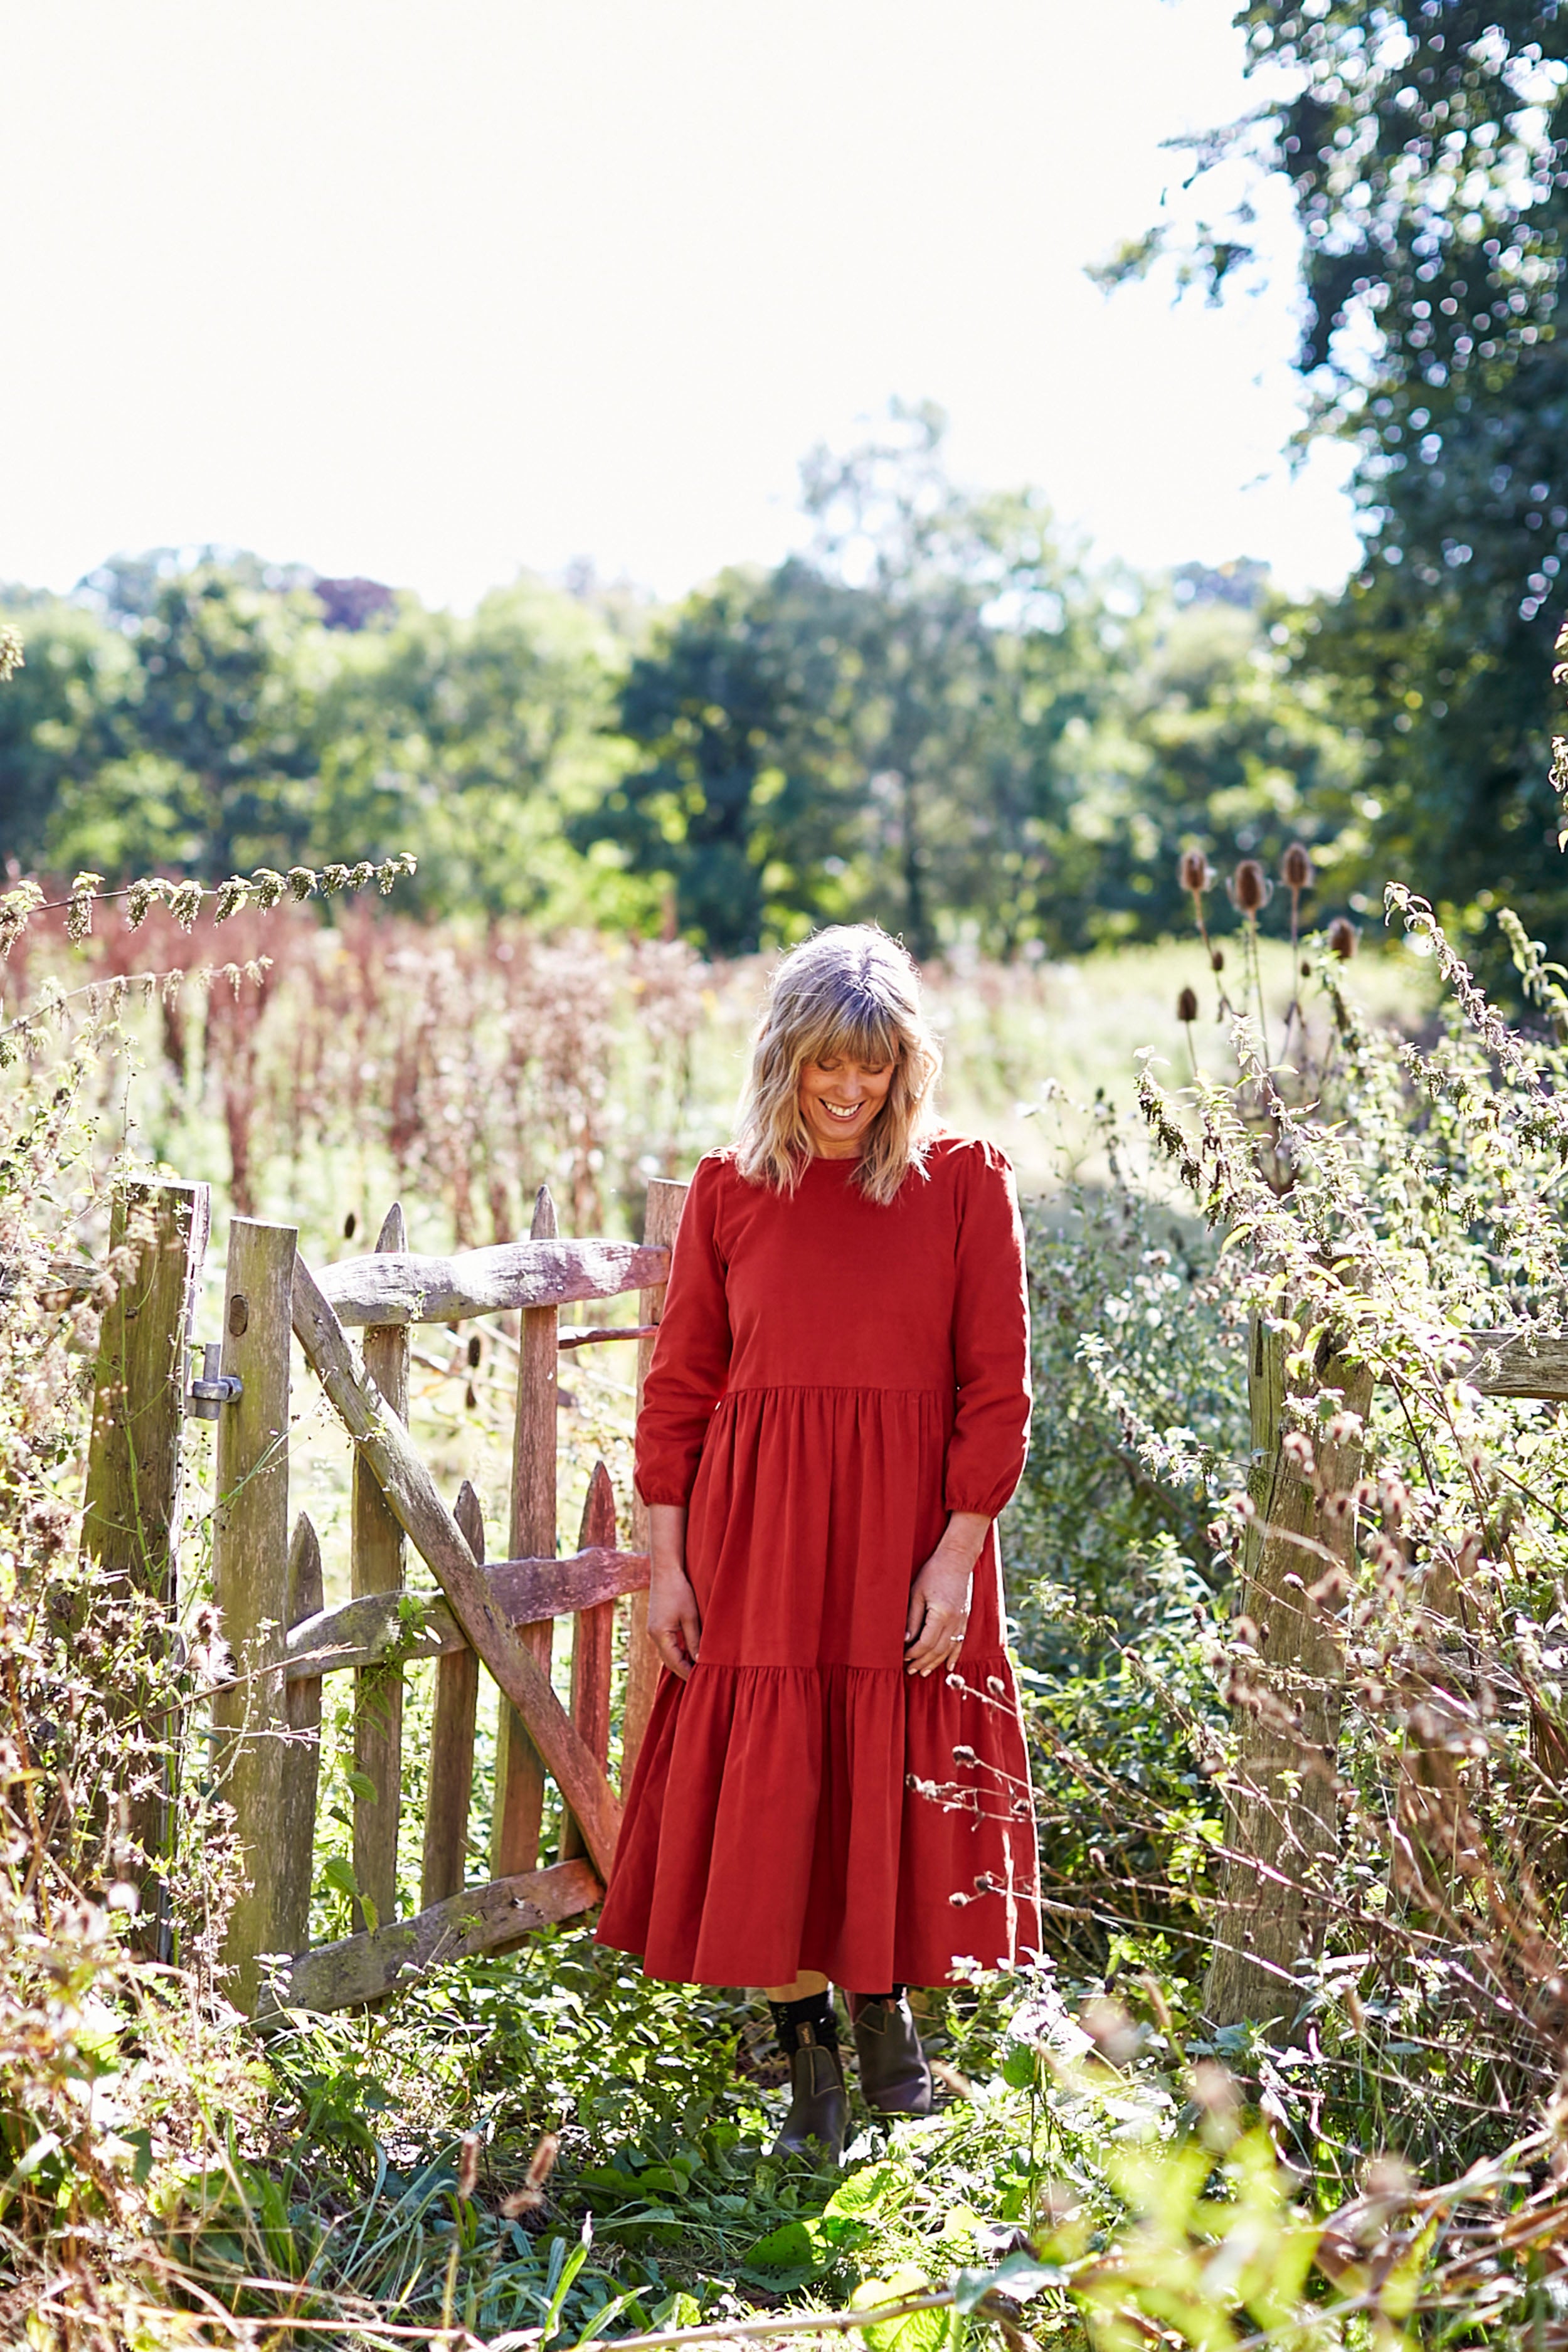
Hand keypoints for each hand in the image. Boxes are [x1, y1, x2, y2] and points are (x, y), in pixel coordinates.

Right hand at [646, 1504, 701, 1678]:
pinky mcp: (657, 1623)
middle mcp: (653, 1635)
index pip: (675, 1663)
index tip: (702, 1681)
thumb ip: (695, 1640)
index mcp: (660, 1635)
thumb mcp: (690, 1617)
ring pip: (668, 1653)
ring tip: (697, 1669)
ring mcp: (653, 1629)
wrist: (666, 1569)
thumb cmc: (679, 1590)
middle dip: (684, 1671)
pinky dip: (678, 1651)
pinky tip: (690, 1652)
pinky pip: (667, 1644)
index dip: (688, 1673)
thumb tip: (700, 1660)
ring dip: (681, 1661)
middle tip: (701, 1680)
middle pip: (669, 1661)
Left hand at [904, 1516, 985, 1676]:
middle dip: (922, 1662)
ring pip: (948, 1650)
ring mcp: (962, 1622)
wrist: (957, 1559)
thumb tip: (905, 1640)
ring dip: (935, 1663)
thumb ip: (913, 1619)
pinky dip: (953, 1657)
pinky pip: (960, 1643)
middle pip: (937, 1650)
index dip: (914, 1654)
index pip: (926, 1643)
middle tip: (909, 1671)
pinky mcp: (965, 1619)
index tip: (902, 1658)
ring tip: (923, 1672)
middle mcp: (954, 1621)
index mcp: (941, 1614)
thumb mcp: (917, 1593)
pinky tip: (948, 1667)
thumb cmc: (933, 1572)